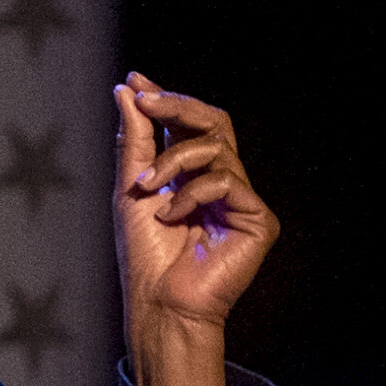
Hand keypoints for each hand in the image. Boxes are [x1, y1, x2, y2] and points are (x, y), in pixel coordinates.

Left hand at [113, 73, 278, 385]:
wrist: (158, 303)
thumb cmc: (144, 256)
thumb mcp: (132, 187)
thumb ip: (135, 139)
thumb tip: (127, 90)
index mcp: (194, 175)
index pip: (189, 125)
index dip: (166, 100)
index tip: (136, 81)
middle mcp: (222, 183)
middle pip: (214, 122)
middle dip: (177, 106)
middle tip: (146, 100)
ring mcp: (242, 200)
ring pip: (216, 147)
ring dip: (172, 161)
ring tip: (147, 187)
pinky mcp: (258, 220)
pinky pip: (226, 181)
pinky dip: (191, 193)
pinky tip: (171, 216)